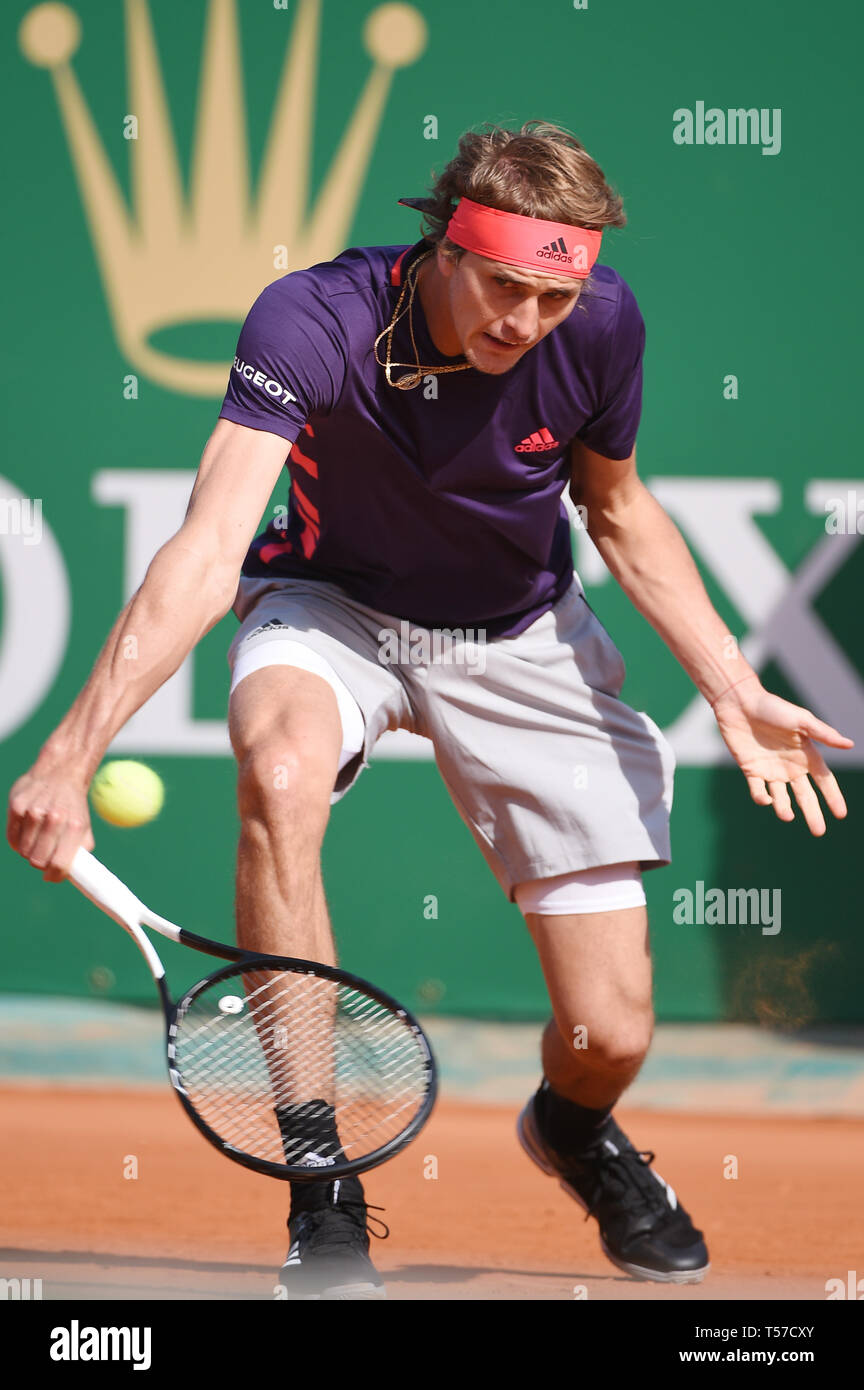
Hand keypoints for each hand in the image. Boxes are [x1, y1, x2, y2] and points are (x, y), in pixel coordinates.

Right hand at [7, 758, 94, 881]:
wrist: (60, 772)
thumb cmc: (73, 805)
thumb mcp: (83, 826)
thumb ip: (80, 851)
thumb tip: (77, 876)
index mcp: (74, 826)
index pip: (59, 864)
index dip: (54, 876)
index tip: (51, 876)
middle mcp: (54, 818)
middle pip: (37, 861)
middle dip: (40, 864)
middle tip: (43, 858)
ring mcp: (33, 812)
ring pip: (23, 851)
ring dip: (29, 851)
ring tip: (36, 841)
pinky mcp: (17, 806)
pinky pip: (12, 838)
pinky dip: (18, 841)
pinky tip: (27, 832)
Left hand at [711, 676, 852, 834]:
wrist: (740, 703)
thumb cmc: (773, 708)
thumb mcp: (801, 720)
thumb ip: (823, 734)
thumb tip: (849, 745)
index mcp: (806, 754)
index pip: (824, 780)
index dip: (833, 797)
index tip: (841, 815)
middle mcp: (790, 765)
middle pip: (805, 795)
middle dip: (812, 813)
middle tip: (818, 832)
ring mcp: (770, 769)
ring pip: (781, 797)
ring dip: (785, 808)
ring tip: (787, 816)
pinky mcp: (751, 770)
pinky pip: (758, 790)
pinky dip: (761, 798)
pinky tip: (766, 800)